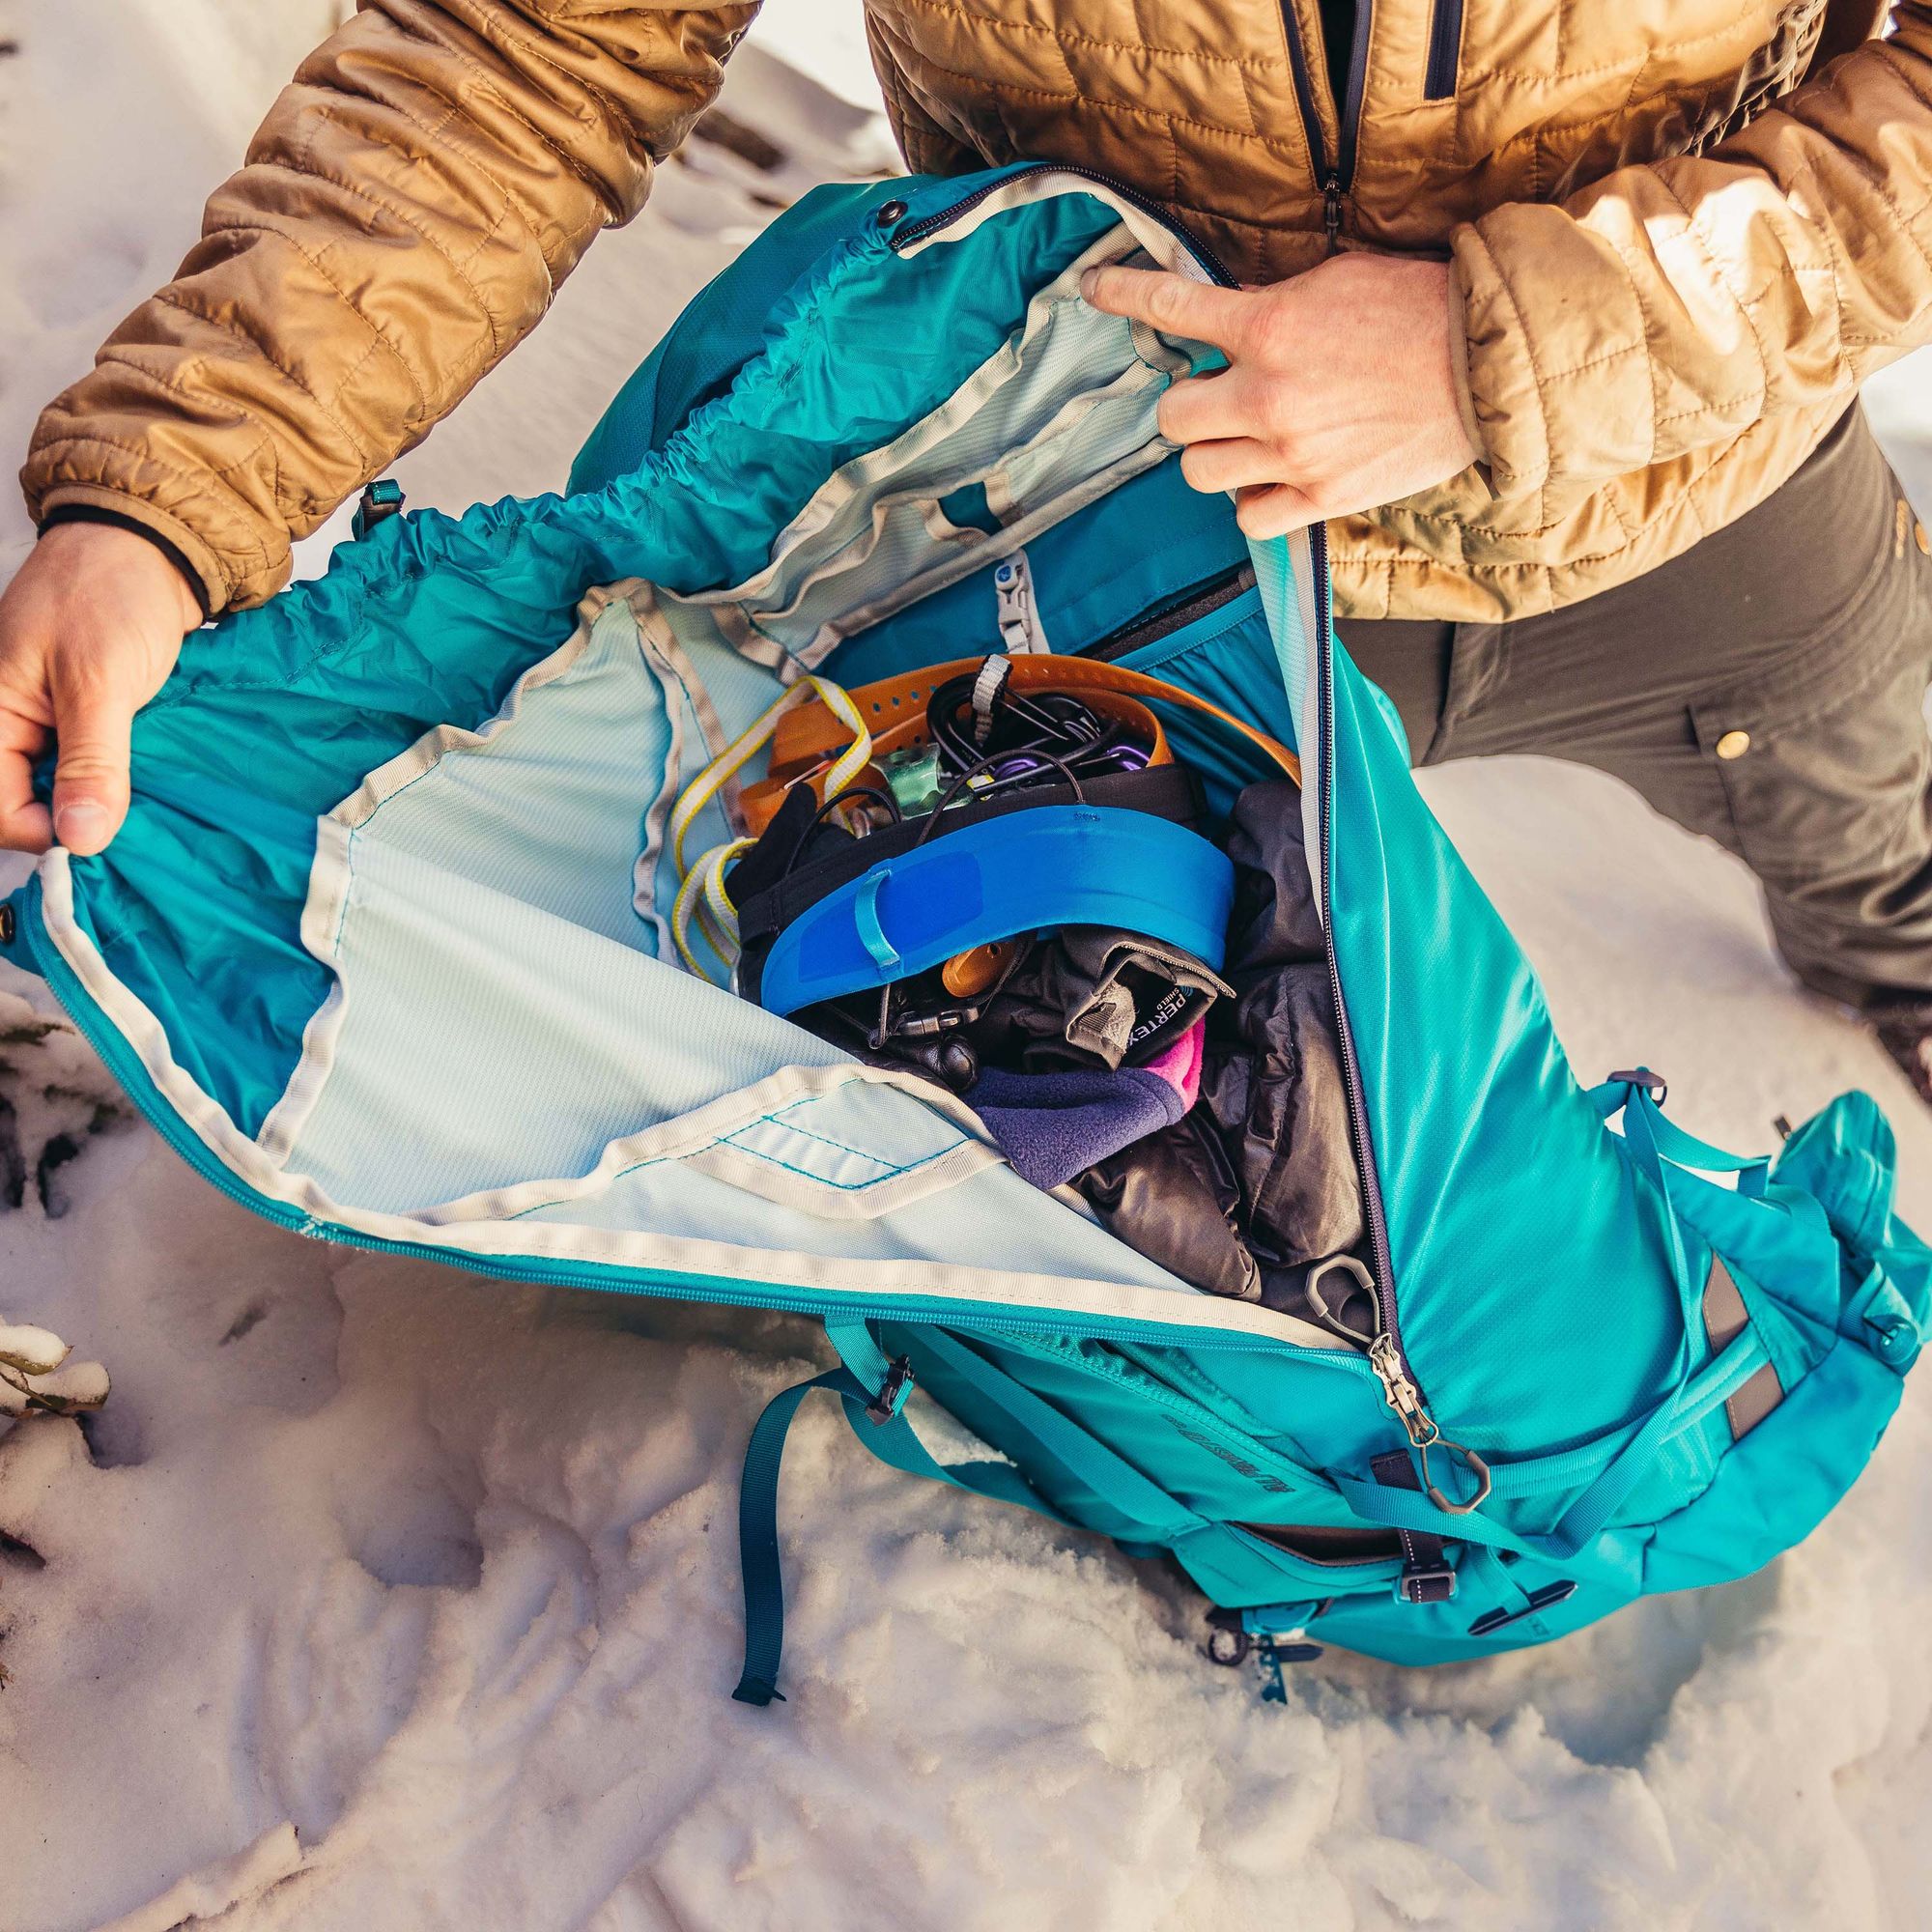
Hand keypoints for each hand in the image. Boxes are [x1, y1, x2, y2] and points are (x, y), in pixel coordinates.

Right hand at [0, 522, 200, 855]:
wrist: (151, 547)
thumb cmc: (111, 593)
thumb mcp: (101, 682)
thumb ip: (92, 761)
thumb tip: (80, 836)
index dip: (44, 831)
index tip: (98, 835)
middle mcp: (13, 723)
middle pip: (32, 803)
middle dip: (78, 818)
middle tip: (133, 821)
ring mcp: (51, 722)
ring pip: (69, 789)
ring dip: (106, 800)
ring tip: (147, 800)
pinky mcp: (89, 718)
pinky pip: (97, 767)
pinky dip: (122, 777)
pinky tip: (152, 780)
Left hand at [1082, 253, 1480, 538]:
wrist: (1488, 367)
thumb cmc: (1419, 311)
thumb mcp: (1337, 279)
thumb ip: (1273, 302)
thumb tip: (1228, 314)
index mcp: (1268, 327)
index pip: (1170, 306)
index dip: (1121, 295)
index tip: (1093, 288)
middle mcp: (1268, 395)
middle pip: (1172, 417)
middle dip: (1187, 404)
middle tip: (1214, 396)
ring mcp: (1291, 454)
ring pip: (1199, 473)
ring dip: (1214, 455)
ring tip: (1247, 440)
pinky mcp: (1321, 497)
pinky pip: (1248, 517)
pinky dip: (1252, 501)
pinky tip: (1272, 479)